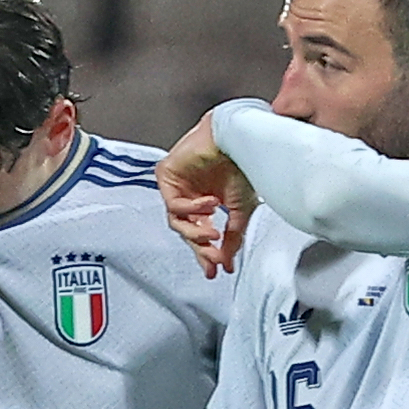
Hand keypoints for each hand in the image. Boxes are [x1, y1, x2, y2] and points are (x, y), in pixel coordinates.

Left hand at [156, 112, 256, 278]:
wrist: (237, 138)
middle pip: (186, 231)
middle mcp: (188, 195)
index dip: (206, 254)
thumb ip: (232, 237)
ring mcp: (176, 186)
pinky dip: (193, 208)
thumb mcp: (240, 210)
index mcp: (204, 202)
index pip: (200, 234)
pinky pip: (173, 204)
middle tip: (214, 259)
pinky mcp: (166, 175)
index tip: (214, 270)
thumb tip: (226, 263)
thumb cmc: (242, 165)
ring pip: (177, 223)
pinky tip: (210, 202)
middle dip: (201, 247)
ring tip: (214, 232)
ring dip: (196, 232)